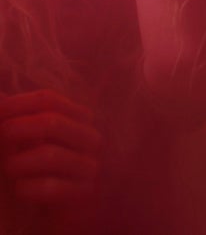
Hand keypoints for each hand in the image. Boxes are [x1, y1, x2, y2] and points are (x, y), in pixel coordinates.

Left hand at [0, 89, 101, 203]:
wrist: (62, 212)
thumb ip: (17, 119)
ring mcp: (91, 166)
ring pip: (51, 155)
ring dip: (19, 162)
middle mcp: (90, 138)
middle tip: (0, 138)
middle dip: (17, 129)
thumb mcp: (28, 142)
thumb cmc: (41, 172)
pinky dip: (29, 188)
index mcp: (78, 119)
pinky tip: (22, 190)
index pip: (49, 100)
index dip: (17, 104)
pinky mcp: (86, 194)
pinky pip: (53, 187)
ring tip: (10, 169)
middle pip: (52, 122)